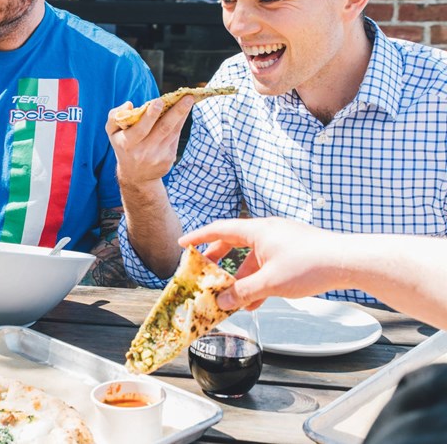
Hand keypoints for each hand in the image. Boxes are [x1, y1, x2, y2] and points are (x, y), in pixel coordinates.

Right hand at [106, 95, 193, 184]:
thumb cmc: (123, 146)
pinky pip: (175, 137)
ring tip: (189, 100)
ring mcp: (158, 156)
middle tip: (186, 98)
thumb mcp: (112, 133)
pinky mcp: (169, 159)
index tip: (159, 101)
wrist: (136, 176)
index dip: (150, 115)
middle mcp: (143, 151)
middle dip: (176, 112)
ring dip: (182, 115)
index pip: (140, 129)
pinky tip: (184, 112)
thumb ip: (114, 116)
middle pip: (162, 129)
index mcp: (127, 143)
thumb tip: (129, 104)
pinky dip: (180, 123)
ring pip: (173, 132)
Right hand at [179, 218, 343, 310]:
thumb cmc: (309, 264)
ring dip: (241, 277)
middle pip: (234, 244)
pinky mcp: (294, 252)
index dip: (199, 237)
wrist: (348, 261)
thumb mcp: (270, 282)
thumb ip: (243, 292)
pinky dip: (258, 279)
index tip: (184, 244)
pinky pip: (268, 264)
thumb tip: (223, 302)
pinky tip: (256, 300)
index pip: (219, 230)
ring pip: (253, 259)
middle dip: (219, 261)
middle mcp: (267, 231)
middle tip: (205, 273)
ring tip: (231, 298)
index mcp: (257, 230)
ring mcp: (282, 241)